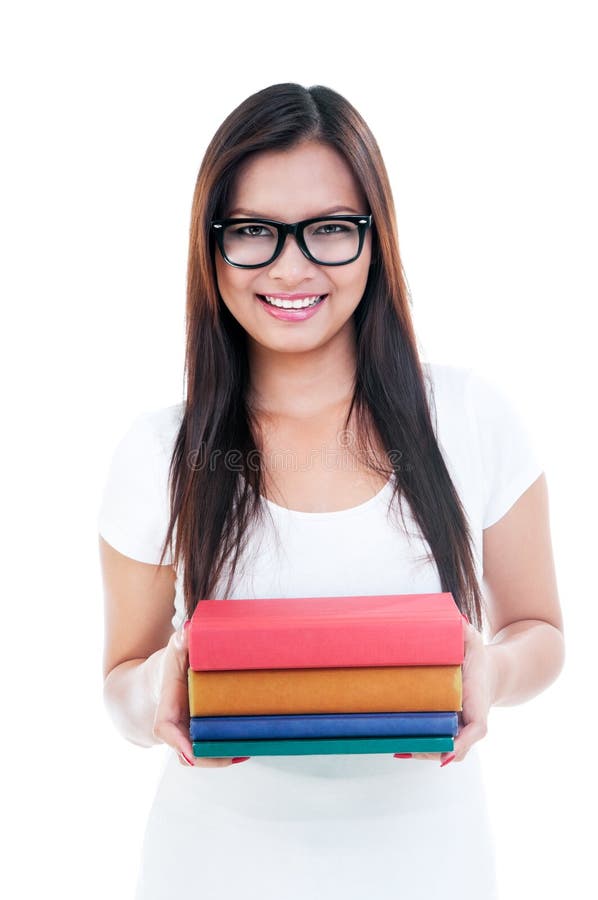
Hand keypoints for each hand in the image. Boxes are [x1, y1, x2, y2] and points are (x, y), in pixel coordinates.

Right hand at [152, 621, 249, 767]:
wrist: (161, 680)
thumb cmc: (170, 666)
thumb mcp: (174, 650)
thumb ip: (180, 641)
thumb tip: (189, 631)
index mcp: (167, 705)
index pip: (165, 728)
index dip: (177, 743)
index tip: (191, 753)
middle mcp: (176, 726)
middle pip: (186, 752)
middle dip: (209, 757)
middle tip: (235, 752)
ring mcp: (187, 734)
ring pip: (199, 756)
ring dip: (220, 757)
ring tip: (246, 749)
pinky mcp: (199, 736)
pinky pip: (209, 750)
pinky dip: (225, 752)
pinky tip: (245, 750)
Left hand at [394, 622, 493, 765]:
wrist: (489, 674)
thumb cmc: (478, 659)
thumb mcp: (474, 642)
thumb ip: (466, 632)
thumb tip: (456, 620)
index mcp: (479, 704)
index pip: (476, 729)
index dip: (461, 742)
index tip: (446, 751)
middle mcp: (471, 723)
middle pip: (454, 748)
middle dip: (432, 748)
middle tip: (408, 744)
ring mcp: (462, 730)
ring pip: (444, 752)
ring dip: (423, 750)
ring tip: (398, 743)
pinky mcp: (452, 731)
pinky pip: (440, 748)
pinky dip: (422, 748)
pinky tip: (400, 748)